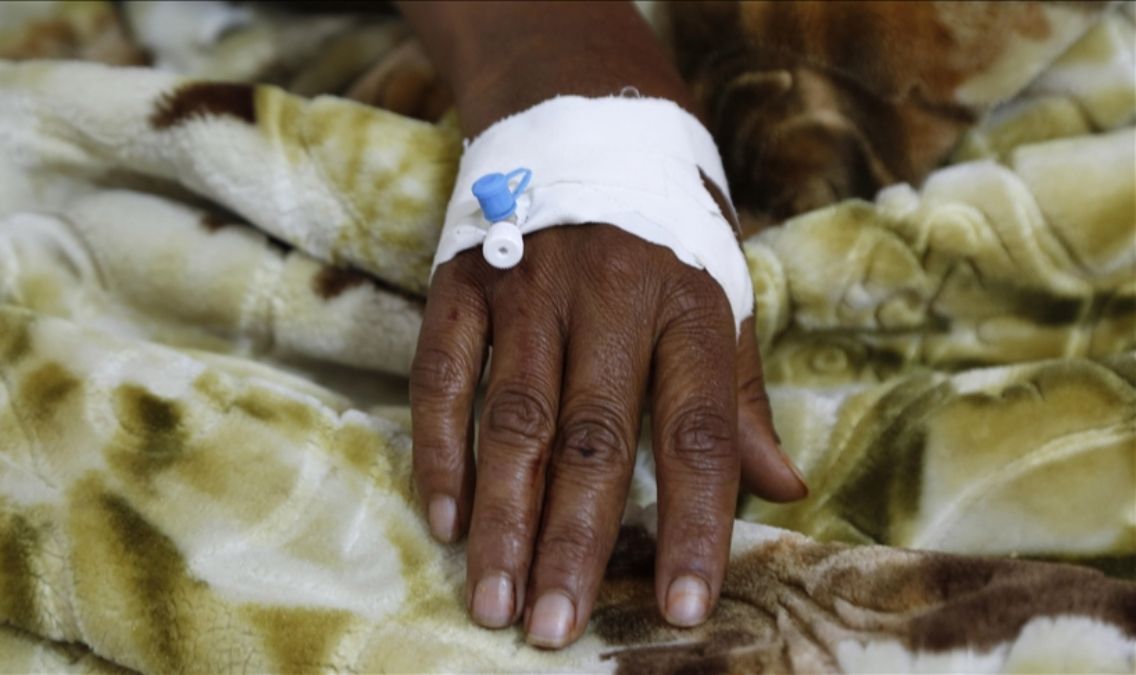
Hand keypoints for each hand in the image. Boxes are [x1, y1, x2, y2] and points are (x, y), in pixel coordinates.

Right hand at [410, 217, 807, 647]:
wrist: (584, 119)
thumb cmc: (667, 230)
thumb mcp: (724, 295)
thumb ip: (743, 398)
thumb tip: (785, 490)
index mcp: (690, 307)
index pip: (699, 434)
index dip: (694, 526)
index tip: (683, 608)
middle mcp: (610, 298)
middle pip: (594, 438)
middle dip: (575, 541)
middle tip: (557, 628)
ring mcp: (529, 288)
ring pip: (514, 419)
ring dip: (502, 516)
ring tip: (497, 599)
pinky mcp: (464, 280)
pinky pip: (444, 374)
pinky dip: (441, 449)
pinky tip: (444, 520)